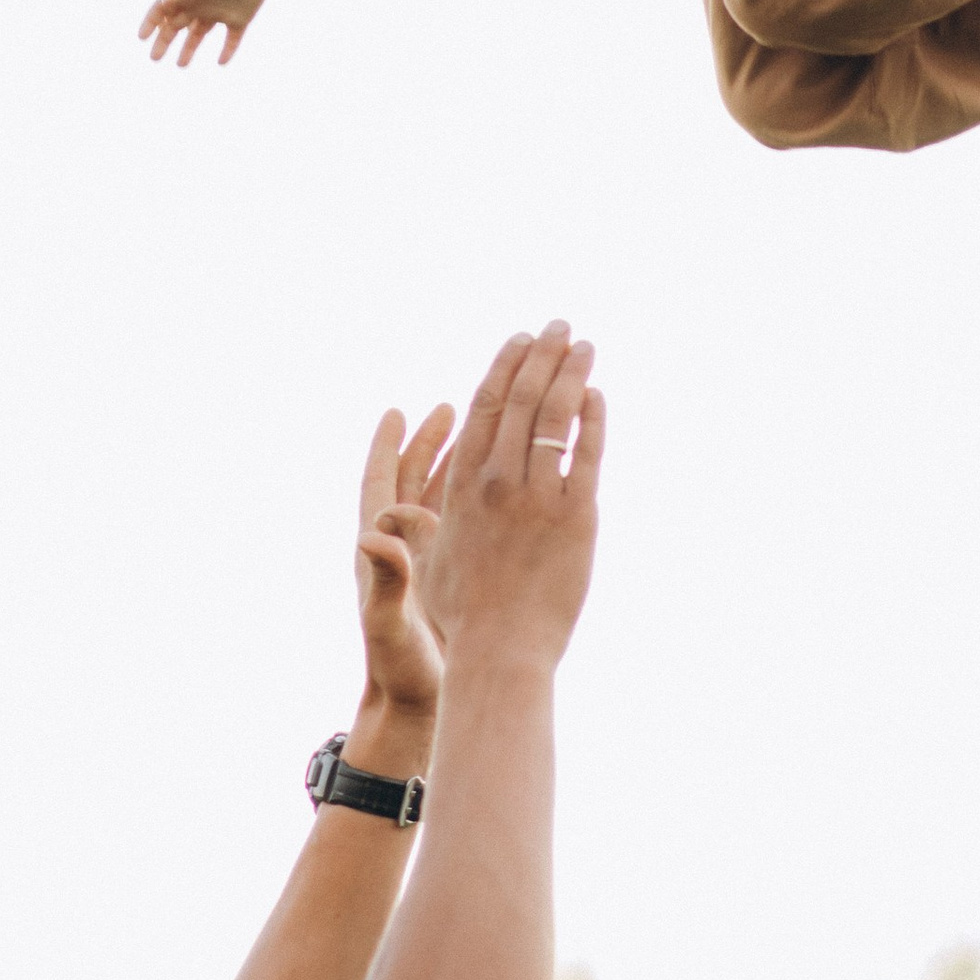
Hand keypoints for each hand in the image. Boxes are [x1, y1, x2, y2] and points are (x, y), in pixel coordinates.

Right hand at [140, 0, 276, 67]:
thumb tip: (164, 4)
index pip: (162, 10)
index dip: (151, 23)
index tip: (142, 37)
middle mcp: (199, 3)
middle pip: (176, 26)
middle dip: (164, 41)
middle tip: (155, 57)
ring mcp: (219, 11)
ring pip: (199, 35)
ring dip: (189, 50)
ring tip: (181, 65)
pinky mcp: (239, 18)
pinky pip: (232, 39)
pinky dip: (227, 51)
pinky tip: (221, 62)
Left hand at [354, 404, 455, 714]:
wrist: (412, 706)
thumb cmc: (396, 667)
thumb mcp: (388, 621)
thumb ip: (386, 577)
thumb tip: (371, 535)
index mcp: (379, 551)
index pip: (379, 485)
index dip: (387, 448)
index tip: (396, 412)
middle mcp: (401, 549)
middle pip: (413, 481)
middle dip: (430, 445)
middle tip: (450, 409)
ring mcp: (426, 563)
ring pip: (440, 501)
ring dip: (457, 467)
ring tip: (480, 435)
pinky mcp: (449, 580)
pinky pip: (461, 529)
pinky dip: (476, 503)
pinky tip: (500, 488)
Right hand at [421, 322, 603, 668]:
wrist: (502, 652)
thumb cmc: (461, 617)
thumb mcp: (427, 565)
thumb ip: (413, 531)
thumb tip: (382, 516)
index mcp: (462, 486)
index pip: (482, 408)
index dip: (502, 368)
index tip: (519, 341)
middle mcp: (497, 482)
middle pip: (520, 399)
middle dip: (541, 354)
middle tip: (560, 326)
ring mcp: (538, 496)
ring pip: (555, 415)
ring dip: (570, 372)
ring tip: (585, 345)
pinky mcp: (576, 516)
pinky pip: (587, 452)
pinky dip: (592, 418)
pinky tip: (598, 393)